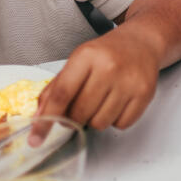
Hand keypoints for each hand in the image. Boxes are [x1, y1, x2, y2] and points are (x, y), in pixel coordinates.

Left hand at [36, 29, 161, 131]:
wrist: (142, 42)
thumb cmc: (107, 53)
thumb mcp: (78, 61)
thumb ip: (56, 88)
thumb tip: (40, 117)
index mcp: (87, 56)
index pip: (61, 94)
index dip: (46, 119)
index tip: (36, 139)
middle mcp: (109, 67)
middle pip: (79, 113)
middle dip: (74, 118)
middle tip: (80, 106)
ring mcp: (129, 81)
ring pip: (99, 123)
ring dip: (96, 119)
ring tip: (102, 100)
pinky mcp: (145, 93)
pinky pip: (121, 125)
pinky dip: (116, 119)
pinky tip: (118, 102)